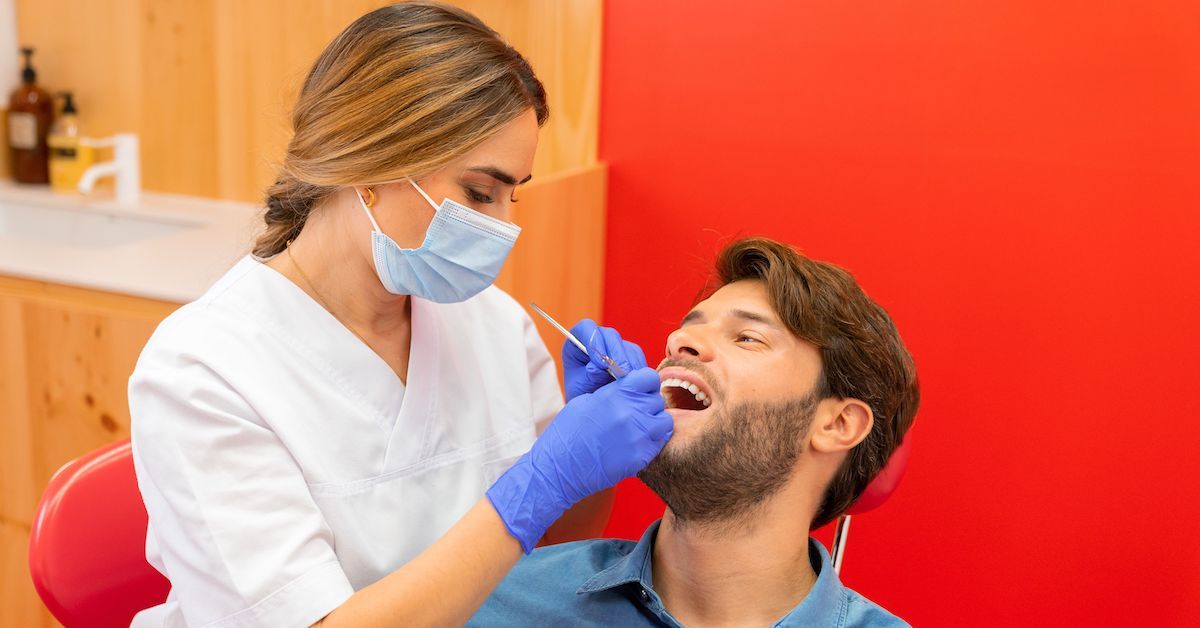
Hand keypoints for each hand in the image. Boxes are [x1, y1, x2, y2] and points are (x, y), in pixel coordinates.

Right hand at [486, 367, 672, 552]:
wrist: (561, 467)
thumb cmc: (568, 432)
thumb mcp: (586, 400)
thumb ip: (613, 392)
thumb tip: (629, 388)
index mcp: (617, 394)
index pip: (649, 377)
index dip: (644, 382)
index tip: (638, 389)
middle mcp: (632, 413)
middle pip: (657, 399)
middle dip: (647, 402)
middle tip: (634, 411)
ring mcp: (639, 436)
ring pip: (664, 421)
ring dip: (654, 422)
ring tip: (637, 427)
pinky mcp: (641, 457)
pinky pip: (659, 442)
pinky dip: (652, 440)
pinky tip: (636, 442)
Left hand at [562, 319, 647, 401]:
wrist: (592, 401)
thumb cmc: (581, 390)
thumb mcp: (579, 385)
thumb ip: (588, 375)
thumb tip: (598, 367)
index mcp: (578, 339)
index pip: (586, 328)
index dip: (594, 342)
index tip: (601, 364)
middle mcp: (598, 338)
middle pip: (611, 336)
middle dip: (617, 355)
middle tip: (621, 374)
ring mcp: (615, 344)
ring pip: (626, 346)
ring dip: (629, 363)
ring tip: (629, 381)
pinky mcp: (629, 353)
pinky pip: (637, 356)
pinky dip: (637, 368)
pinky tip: (636, 381)